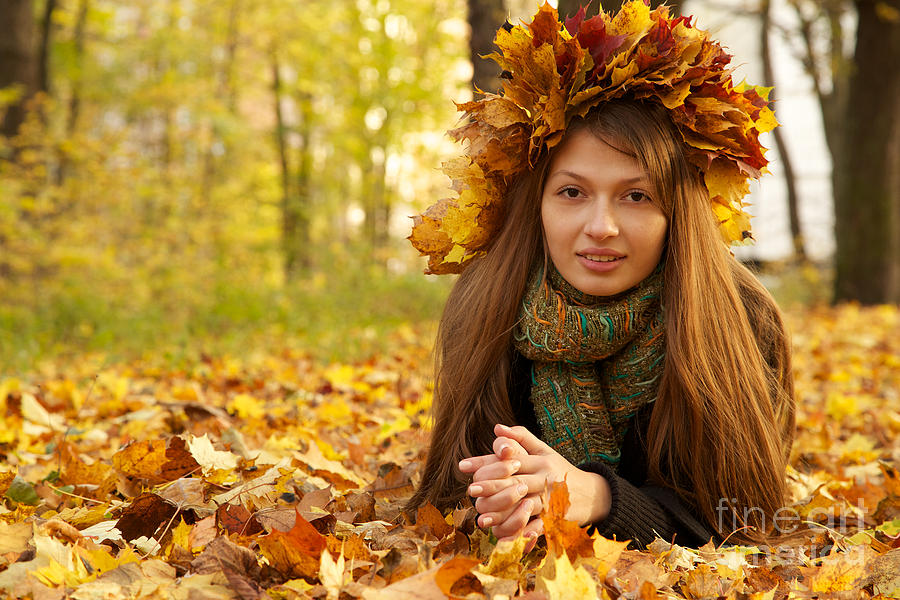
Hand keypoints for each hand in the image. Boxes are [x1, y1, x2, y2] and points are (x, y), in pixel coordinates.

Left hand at [459, 424, 611, 540]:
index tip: (463, 466)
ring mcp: (550, 499)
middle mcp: (544, 477)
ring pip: (525, 505)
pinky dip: (523, 532)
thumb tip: (497, 428)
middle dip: (492, 486)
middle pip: (515, 481)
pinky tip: (505, 537)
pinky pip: (538, 526)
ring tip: (483, 519)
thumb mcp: (545, 451)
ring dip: (503, 512)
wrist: (593, 494)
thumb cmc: (560, 470)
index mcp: (538, 460)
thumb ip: (522, 438)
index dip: (485, 461)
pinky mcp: (556, 517)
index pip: (509, 459)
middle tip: (470, 490)